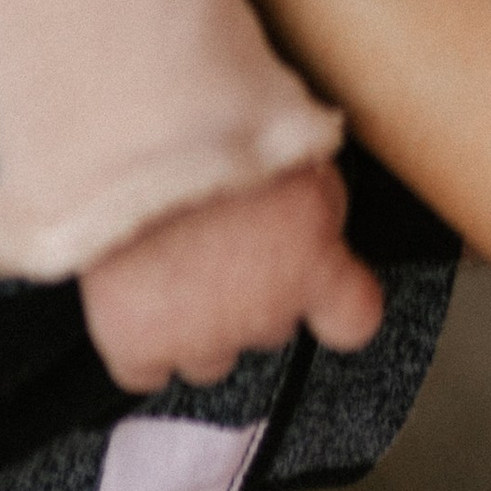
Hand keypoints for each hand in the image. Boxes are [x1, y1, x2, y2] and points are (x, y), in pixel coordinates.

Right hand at [79, 159, 384, 391]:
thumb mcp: (299, 148)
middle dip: (251, 295)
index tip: (320, 285)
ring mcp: (198, 337)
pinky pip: (145, 371)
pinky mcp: (137, 344)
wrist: (136, 129)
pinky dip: (141, 343)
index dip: (335, 303)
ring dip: (198, 322)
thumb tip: (316, 225)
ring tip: (175, 262)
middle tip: (224, 241)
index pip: (353, 319)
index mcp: (314, 263)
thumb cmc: (217, 120)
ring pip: (209, 357)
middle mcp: (264, 313)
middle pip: (270, 327)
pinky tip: (137, 297)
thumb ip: (316, 204)